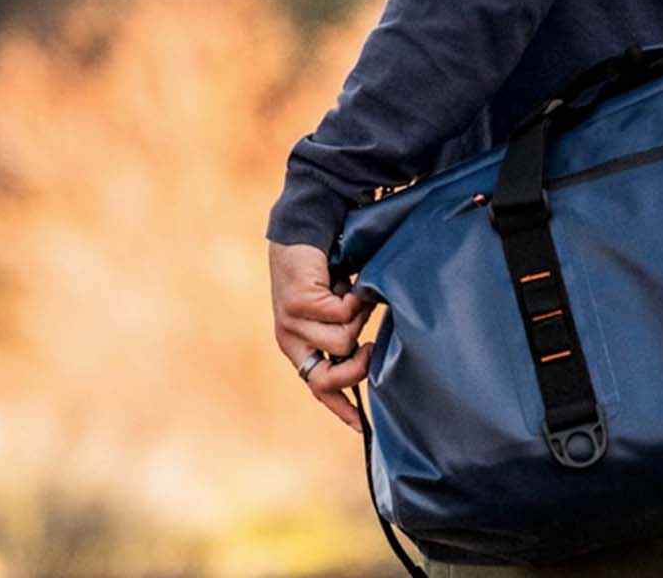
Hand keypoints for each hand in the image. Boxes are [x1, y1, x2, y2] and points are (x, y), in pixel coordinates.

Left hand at [268, 240, 375, 431]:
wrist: (303, 236)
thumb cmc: (324, 275)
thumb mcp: (334, 314)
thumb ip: (343, 337)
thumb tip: (367, 361)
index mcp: (298, 347)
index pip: (318, 387)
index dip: (340, 407)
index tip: (362, 426)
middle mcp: (290, 339)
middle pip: (327, 377)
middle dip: (355, 368)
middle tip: (372, 347)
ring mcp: (290, 323)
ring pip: (342, 341)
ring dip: (357, 318)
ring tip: (350, 296)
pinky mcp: (297, 303)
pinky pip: (341, 315)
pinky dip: (354, 299)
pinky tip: (345, 285)